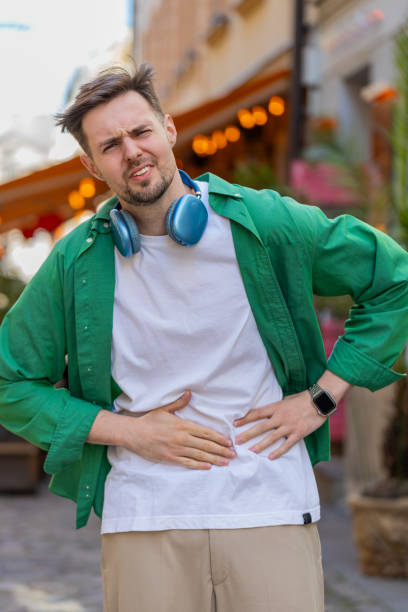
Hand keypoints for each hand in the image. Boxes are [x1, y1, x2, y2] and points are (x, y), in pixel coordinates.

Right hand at [121, 391, 235, 468]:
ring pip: (200, 456)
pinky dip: (199, 466)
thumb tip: (189, 394)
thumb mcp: (164, 409)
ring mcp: (176, 450)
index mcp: (183, 425)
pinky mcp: (170, 458)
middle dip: (222, 450)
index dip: (219, 438)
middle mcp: (182, 438)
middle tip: (234, 454)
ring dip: (215, 459)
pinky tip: (209, 467)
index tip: (229, 442)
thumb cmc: (149, 421)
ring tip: (226, 462)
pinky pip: (188, 463)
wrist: (133, 434)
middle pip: (206, 445)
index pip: (206, 432)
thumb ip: (178, 403)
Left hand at [233, 391, 325, 459]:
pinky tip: (270, 457)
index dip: (245, 418)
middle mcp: (280, 417)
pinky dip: (279, 452)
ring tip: (250, 451)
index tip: (235, 423)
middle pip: (260, 427)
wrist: (319, 401)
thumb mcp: (285, 399)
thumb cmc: (302, 398)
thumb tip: (266, 412)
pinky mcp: (298, 433)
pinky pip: (287, 444)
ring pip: (271, 437)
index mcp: (276, 407)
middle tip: (236, 441)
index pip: (257, 413)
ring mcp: (289, 426)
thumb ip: (276, 407)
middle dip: (247, 434)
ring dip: (260, 445)